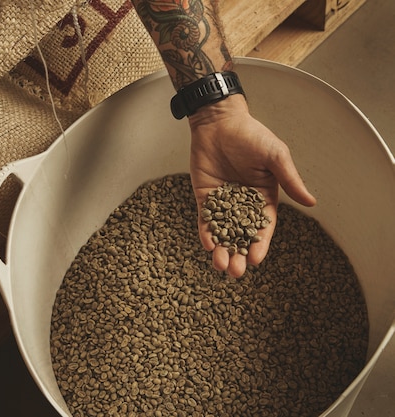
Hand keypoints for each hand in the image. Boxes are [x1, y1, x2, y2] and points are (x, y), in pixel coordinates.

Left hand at [188, 94, 316, 276]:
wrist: (219, 122)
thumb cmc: (251, 136)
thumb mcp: (275, 156)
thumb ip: (290, 179)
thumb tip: (311, 202)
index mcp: (264, 197)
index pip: (263, 227)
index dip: (259, 244)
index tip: (256, 260)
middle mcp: (243, 204)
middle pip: (241, 235)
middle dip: (238, 254)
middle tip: (235, 271)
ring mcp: (222, 202)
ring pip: (222, 232)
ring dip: (221, 250)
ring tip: (220, 265)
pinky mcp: (204, 198)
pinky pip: (204, 220)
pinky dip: (205, 233)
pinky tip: (206, 245)